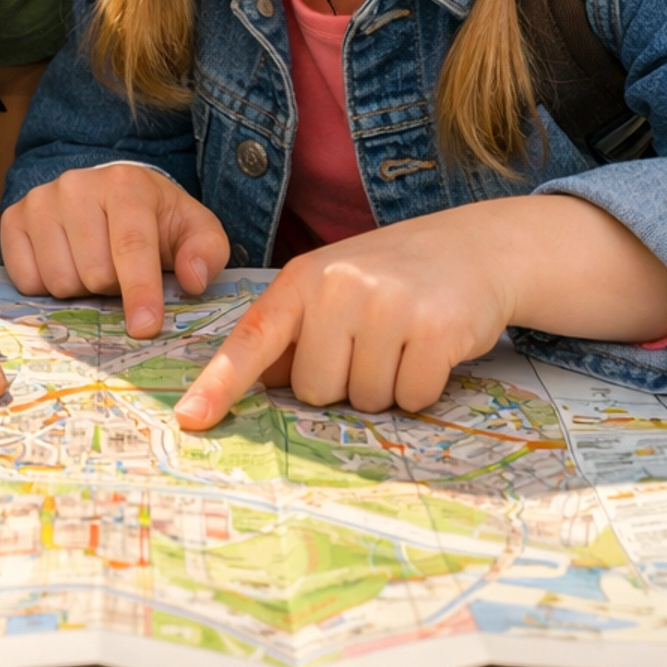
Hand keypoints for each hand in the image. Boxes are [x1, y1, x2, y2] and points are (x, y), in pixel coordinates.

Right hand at [0, 164, 229, 337]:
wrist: (112, 197)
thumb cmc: (156, 221)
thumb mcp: (194, 231)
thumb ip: (206, 253)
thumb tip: (193, 280)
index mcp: (125, 184)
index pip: (131, 245)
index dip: (140, 291)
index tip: (145, 328)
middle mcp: (76, 185)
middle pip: (93, 272)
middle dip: (111, 289)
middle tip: (119, 275)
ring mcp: (39, 199)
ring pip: (58, 280)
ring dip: (80, 291)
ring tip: (93, 267)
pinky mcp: (12, 218)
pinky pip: (26, 280)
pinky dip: (47, 288)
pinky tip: (65, 265)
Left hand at [176, 209, 509, 429]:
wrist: (476, 247)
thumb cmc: (393, 276)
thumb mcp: (334, 286)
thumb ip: (295, 331)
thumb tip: (257, 384)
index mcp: (303, 280)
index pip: (253, 338)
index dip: (219, 384)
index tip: (190, 419)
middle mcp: (339, 287)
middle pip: (316, 390)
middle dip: (345, 383)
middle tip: (373, 343)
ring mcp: (387, 306)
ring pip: (365, 400)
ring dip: (387, 386)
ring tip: (404, 341)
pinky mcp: (434, 329)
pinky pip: (412, 399)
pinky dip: (423, 388)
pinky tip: (432, 349)